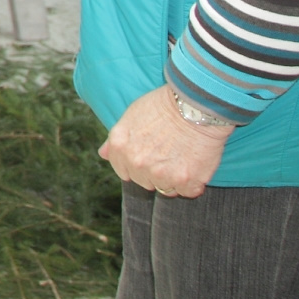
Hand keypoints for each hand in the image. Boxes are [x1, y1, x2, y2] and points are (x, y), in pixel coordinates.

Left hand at [100, 86, 229, 198]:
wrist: (195, 106)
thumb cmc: (163, 106)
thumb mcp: (131, 116)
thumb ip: (116, 140)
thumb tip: (104, 154)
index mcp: (121, 147)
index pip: (123, 171)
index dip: (136, 164)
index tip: (148, 156)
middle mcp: (137, 163)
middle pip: (144, 181)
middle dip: (154, 172)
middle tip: (167, 153)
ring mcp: (161, 174)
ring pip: (166, 188)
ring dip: (173, 178)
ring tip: (181, 156)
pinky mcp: (187, 181)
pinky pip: (188, 191)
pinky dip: (193, 182)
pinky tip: (194, 164)